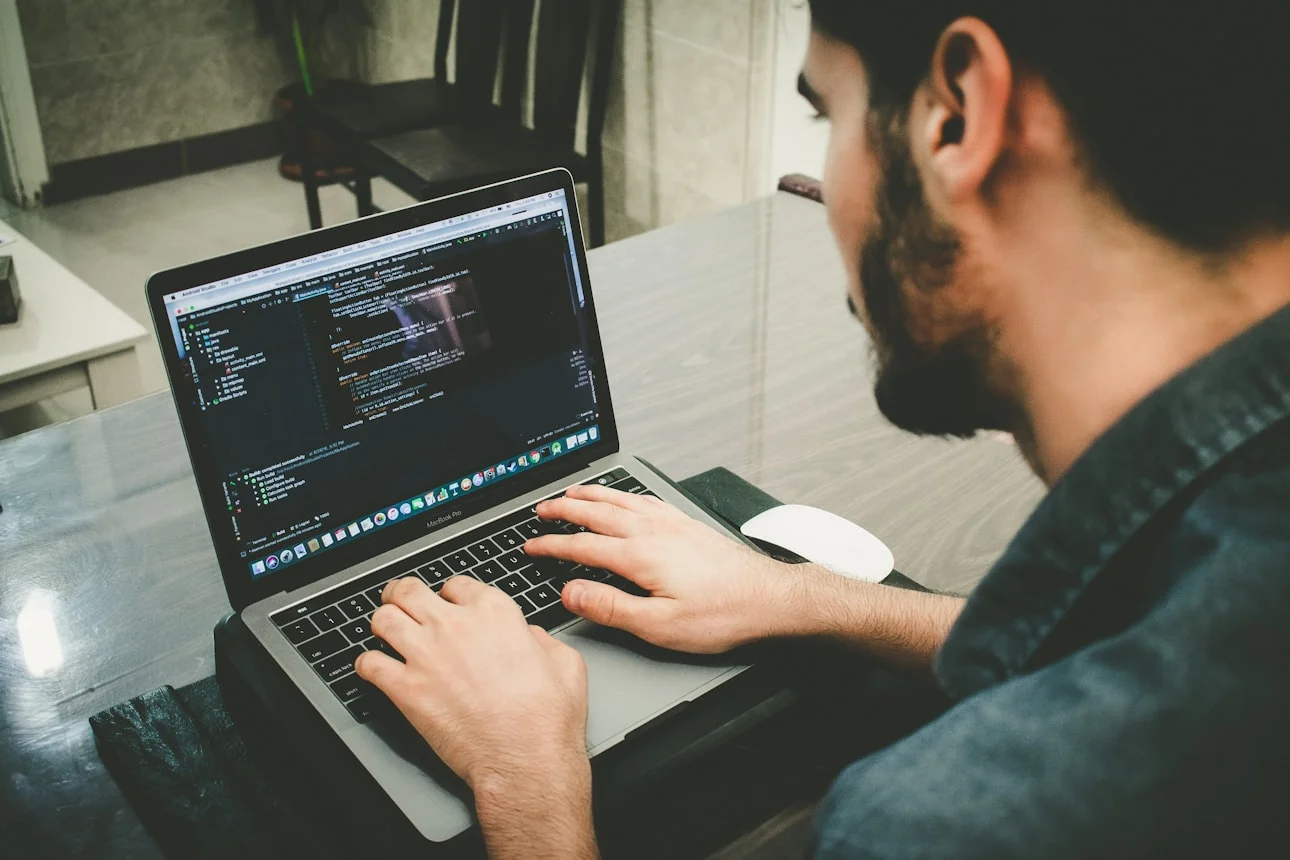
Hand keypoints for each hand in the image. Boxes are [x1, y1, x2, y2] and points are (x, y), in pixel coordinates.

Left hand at [355, 575, 588, 794]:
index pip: (456, 584)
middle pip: (409, 591)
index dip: (450, 594)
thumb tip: (529, 636)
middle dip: (401, 594)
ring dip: (382, 622)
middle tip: (399, 601)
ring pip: (383, 619)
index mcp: (494, 612)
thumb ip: (541, 639)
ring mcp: (426, 655)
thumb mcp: (565, 662)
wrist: (525, 760)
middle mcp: (455, 626)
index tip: (447, 603)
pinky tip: (373, 668)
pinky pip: (368, 664)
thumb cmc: (547, 718)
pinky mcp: (406, 689)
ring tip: (383, 630)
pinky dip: (367, 664)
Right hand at [523, 484, 794, 653]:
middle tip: (541, 509)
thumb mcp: (660, 626)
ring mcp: (673, 525)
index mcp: (641, 556)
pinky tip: (624, 497)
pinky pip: (646, 500)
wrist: (770, 599)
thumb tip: (572, 593)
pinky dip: (625, 494)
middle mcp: (655, 532)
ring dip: (592, 495)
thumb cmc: (722, 615)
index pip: (583, 546)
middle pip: (598, 513)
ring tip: (573, 492)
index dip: (552, 546)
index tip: (531, 545)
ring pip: (622, 500)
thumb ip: (612, 608)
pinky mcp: (688, 525)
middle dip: (565, 510)